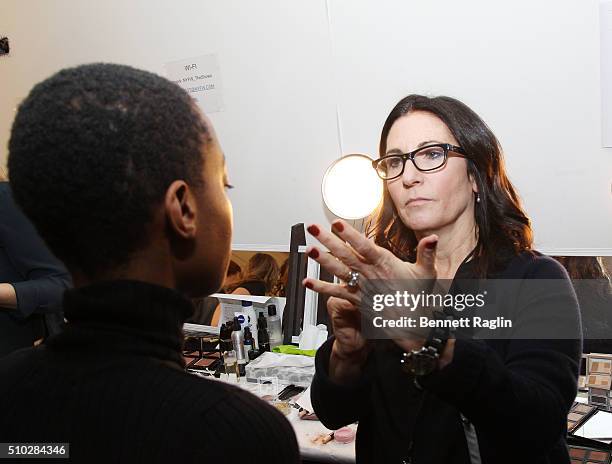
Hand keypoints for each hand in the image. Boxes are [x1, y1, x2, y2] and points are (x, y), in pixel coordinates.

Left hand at [302, 219, 437, 352]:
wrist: (411, 325)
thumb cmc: (417, 296)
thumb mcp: (426, 273)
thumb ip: (426, 253)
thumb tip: (433, 238)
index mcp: (384, 264)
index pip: (365, 246)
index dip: (350, 235)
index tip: (337, 223)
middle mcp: (370, 274)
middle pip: (345, 254)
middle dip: (328, 240)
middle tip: (314, 228)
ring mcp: (361, 287)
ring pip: (338, 270)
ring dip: (322, 260)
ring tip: (308, 249)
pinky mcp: (356, 299)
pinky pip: (336, 293)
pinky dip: (320, 288)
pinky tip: (307, 282)